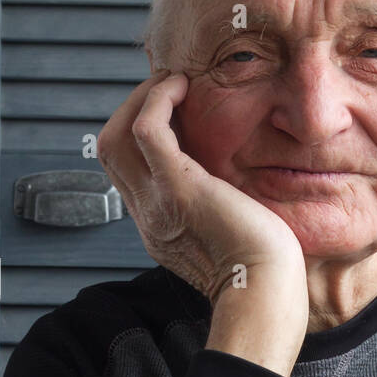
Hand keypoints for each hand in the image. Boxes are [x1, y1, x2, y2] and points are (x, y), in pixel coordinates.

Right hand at [97, 71, 304, 301]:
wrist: (267, 293)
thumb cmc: (266, 270)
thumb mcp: (231, 234)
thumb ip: (219, 209)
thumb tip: (235, 185)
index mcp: (159, 228)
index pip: (128, 171)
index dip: (139, 133)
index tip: (173, 111)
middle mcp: (148, 216)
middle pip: (109, 150)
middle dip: (132, 109)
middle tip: (168, 88)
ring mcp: (157, 203)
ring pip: (116, 136)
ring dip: (142, 99)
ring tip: (174, 83)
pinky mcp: (178, 189)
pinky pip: (147, 129)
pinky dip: (158, 101)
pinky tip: (184, 87)